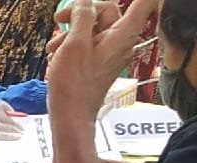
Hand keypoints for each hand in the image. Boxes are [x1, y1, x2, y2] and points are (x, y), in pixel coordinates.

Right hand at [46, 0, 158, 124]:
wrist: (71, 114)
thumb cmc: (74, 83)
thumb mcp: (74, 43)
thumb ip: (81, 17)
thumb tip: (83, 2)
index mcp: (123, 33)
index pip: (144, 2)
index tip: (110, 2)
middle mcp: (121, 41)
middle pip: (107, 12)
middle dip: (81, 15)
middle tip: (58, 20)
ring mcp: (110, 52)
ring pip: (93, 29)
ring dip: (71, 32)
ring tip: (54, 47)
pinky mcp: (100, 62)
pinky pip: (89, 44)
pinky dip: (73, 44)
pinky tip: (58, 55)